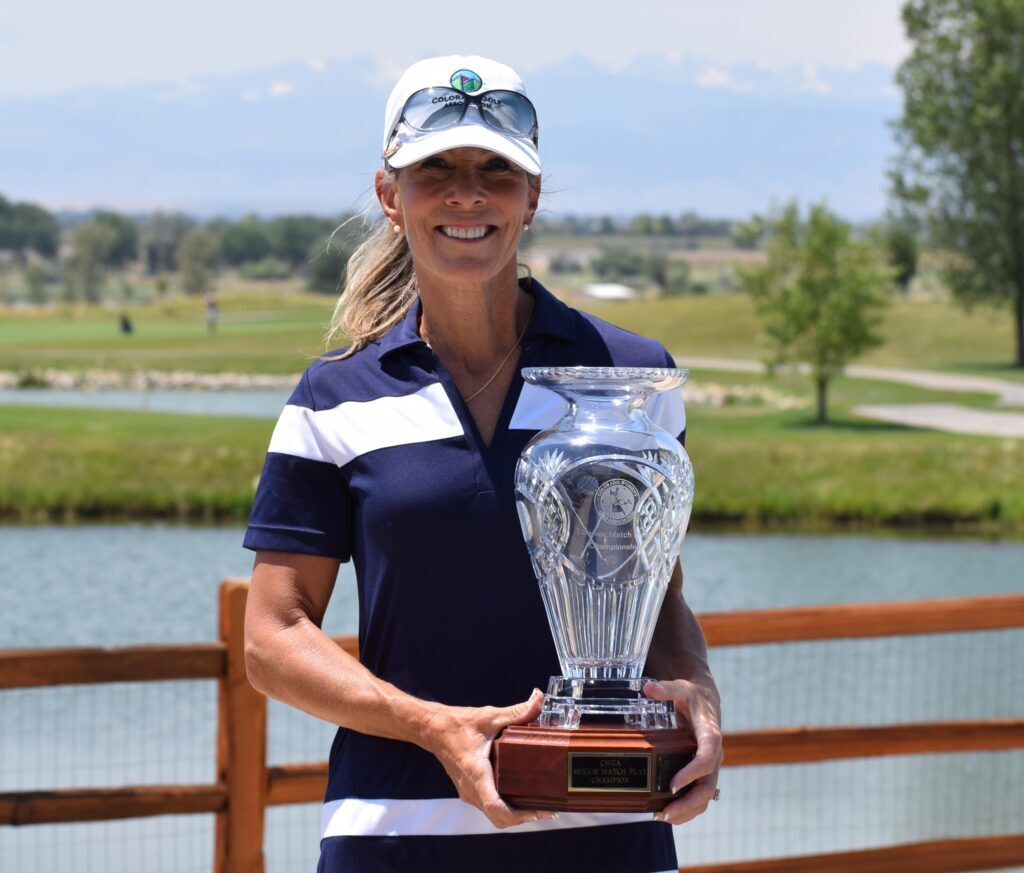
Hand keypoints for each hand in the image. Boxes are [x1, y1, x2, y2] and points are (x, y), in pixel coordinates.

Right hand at [422, 688, 557, 828]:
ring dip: (516, 815)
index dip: (520, 815)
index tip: (540, 810)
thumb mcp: (489, 716)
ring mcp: (469, 792)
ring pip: (494, 815)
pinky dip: (507, 808)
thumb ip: (516, 711)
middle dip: (525, 817)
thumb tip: (538, 699)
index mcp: (475, 772)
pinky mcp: (469, 791)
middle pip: (499, 818)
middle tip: (548, 808)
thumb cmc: (457, 724)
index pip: (496, 807)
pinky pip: (489, 807)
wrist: (433, 730)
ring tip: (540, 804)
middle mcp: (471, 788)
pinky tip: (521, 797)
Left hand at [644, 679, 722, 824]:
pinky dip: (686, 809)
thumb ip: (666, 689)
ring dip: (687, 811)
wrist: (704, 701)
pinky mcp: (702, 774)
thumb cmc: (692, 696)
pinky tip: (667, 814)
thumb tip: (647, 688)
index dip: (691, 774)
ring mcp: (710, 768)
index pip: (707, 759)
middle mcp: (714, 756)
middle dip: (688, 803)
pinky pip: (699, 796)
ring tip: (662, 817)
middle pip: (707, 787)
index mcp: (710, 736)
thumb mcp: (680, 688)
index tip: (672, 785)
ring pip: (705, 797)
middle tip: (665, 812)